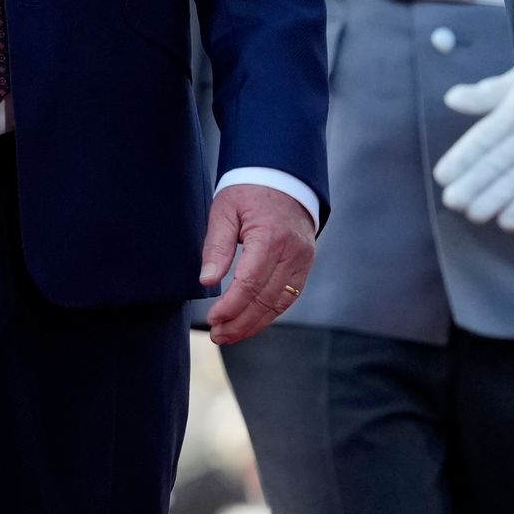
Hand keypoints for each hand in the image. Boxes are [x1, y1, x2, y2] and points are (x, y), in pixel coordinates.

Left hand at [196, 181, 319, 345]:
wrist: (284, 179)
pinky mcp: (305, 265)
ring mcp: (303, 260)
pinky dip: (270, 313)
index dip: (231, 306)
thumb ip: (216, 248)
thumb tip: (207, 282)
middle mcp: (293, 252)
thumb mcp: (224, 212)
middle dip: (241, 322)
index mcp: (271, 237)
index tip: (213, 319)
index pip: (250, 283)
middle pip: (266, 299)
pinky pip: (289, 297)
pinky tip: (250, 322)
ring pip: (280, 303)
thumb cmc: (249, 192)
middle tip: (218, 335)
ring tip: (230, 334)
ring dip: (255, 323)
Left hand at [432, 72, 513, 229]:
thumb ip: (486, 95)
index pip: (486, 136)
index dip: (464, 157)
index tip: (442, 175)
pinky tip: (506, 221)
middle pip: (499, 160)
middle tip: (453, 201)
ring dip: (496, 198)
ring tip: (474, 214)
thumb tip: (452, 99)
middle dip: (475, 182)